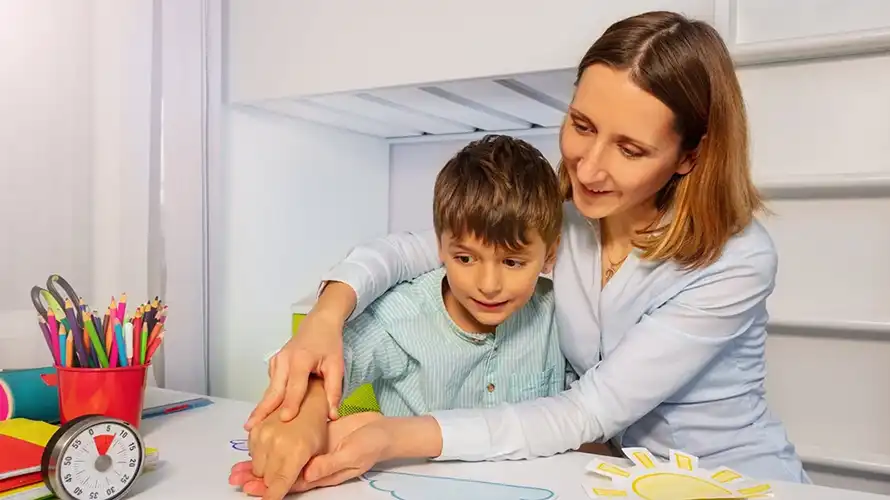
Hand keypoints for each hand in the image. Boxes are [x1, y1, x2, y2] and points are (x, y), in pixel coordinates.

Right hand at [229, 405, 327, 499]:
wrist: (307, 400)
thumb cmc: (315, 426)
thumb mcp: (316, 453)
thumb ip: (302, 473)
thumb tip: (283, 488)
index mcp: (296, 452)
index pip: (278, 485)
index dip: (272, 497)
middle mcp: (277, 444)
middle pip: (266, 479)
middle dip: (273, 480)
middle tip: (285, 469)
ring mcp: (264, 435)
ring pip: (257, 468)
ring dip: (265, 468)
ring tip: (280, 455)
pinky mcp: (255, 429)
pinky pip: (251, 454)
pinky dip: (260, 455)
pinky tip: (272, 446)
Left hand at [230, 411, 383, 496]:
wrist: (383, 431)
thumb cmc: (372, 444)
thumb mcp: (353, 454)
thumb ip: (330, 464)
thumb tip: (308, 472)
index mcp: (322, 474)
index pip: (292, 483)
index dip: (271, 488)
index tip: (252, 490)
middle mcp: (313, 466)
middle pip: (281, 475)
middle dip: (257, 479)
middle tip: (235, 478)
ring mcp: (312, 452)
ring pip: (281, 462)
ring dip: (260, 465)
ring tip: (237, 468)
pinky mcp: (312, 439)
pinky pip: (289, 445)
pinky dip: (273, 446)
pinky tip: (258, 443)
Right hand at [245, 282, 355, 428]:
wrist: (319, 324)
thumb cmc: (329, 344)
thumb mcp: (336, 365)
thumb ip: (334, 390)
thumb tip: (333, 415)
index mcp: (300, 360)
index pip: (295, 386)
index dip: (291, 403)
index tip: (284, 419)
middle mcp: (284, 361)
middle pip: (274, 390)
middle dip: (262, 410)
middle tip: (251, 427)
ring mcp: (276, 362)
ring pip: (270, 389)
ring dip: (262, 407)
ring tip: (252, 426)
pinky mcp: (274, 364)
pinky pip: (272, 385)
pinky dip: (269, 399)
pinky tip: (265, 414)